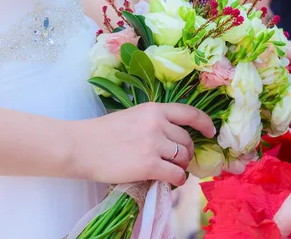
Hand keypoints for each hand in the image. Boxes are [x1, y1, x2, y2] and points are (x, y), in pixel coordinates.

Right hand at [68, 102, 214, 185]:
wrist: (80, 146)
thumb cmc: (102, 133)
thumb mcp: (132, 117)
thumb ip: (154, 123)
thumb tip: (173, 140)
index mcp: (154, 109)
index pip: (189, 112)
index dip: (205, 123)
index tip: (210, 131)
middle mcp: (157, 123)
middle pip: (187, 140)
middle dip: (187, 153)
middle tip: (178, 160)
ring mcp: (154, 144)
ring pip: (183, 158)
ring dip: (181, 166)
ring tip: (171, 170)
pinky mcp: (149, 165)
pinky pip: (176, 174)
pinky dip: (177, 180)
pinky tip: (171, 181)